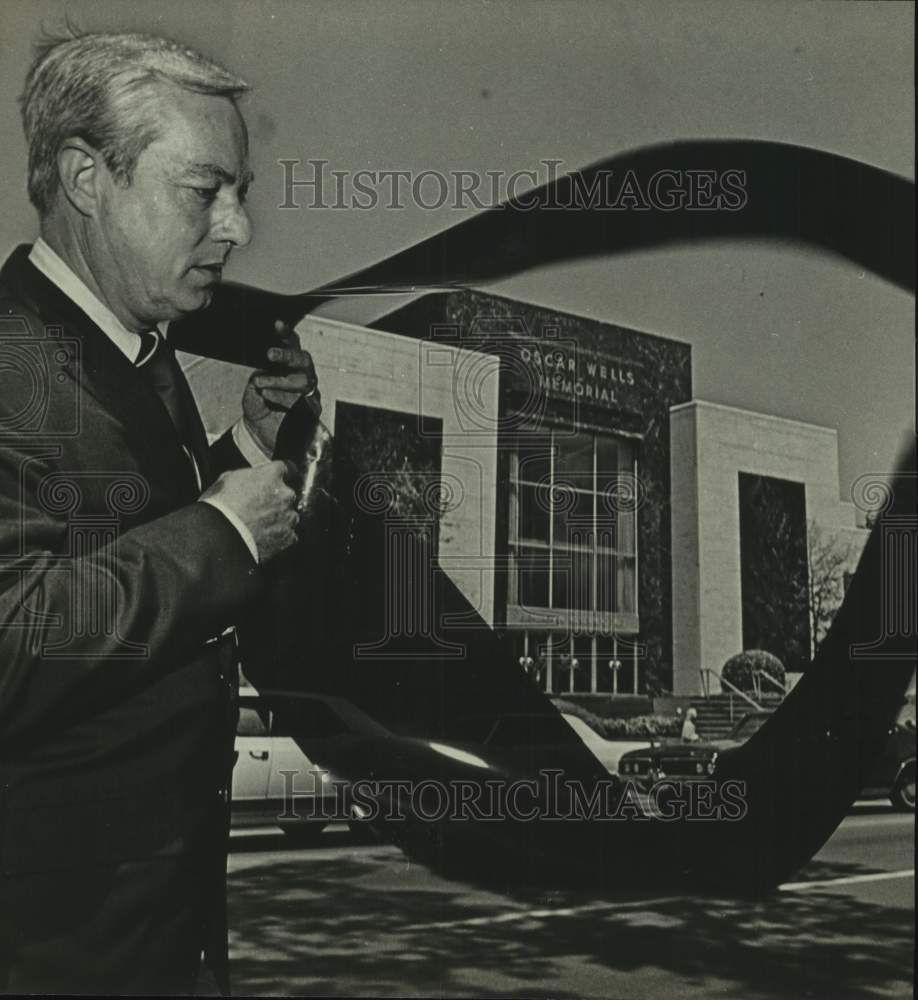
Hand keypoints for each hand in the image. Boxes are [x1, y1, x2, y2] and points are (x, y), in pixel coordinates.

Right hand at [201, 461, 298, 562]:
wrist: (222, 535)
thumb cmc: (221, 506)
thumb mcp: (228, 479)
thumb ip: (247, 476)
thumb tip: (249, 478)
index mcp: (272, 475)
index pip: (288, 468)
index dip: (282, 475)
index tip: (277, 479)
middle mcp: (286, 494)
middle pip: (288, 495)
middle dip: (277, 500)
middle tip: (259, 507)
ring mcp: (289, 516)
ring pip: (289, 516)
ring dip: (279, 519)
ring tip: (260, 526)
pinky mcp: (288, 536)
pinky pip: (288, 535)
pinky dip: (279, 536)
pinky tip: (264, 538)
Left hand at [242, 320, 320, 456]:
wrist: (261, 434)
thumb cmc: (259, 406)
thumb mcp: (253, 387)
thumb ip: (261, 374)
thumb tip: (264, 365)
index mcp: (289, 364)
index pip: (292, 344)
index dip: (287, 334)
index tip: (277, 325)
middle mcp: (302, 375)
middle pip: (304, 360)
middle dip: (288, 355)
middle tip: (270, 355)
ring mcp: (309, 393)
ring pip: (304, 381)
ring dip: (281, 380)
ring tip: (261, 383)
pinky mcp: (311, 411)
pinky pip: (302, 402)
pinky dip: (283, 398)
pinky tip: (269, 397)